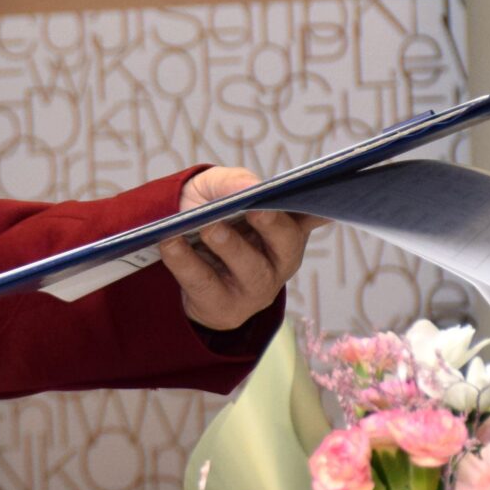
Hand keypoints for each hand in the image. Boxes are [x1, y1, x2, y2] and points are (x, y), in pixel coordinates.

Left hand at [158, 167, 327, 330]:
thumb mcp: (216, 189)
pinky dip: (185, 261)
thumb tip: (251, 185)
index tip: (317, 196)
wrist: (175, 259)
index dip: (319, 208)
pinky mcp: (223, 307)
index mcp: (288, 229)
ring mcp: (255, 288)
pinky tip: (169, 242)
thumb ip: (232, 181)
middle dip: (272, 225)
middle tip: (256, 209)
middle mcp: (280, 261)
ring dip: (229, 246)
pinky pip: (204, 283)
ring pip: (249, 269)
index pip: (312, 216)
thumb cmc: (209, 213)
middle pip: (286, 244)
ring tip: (209, 228)